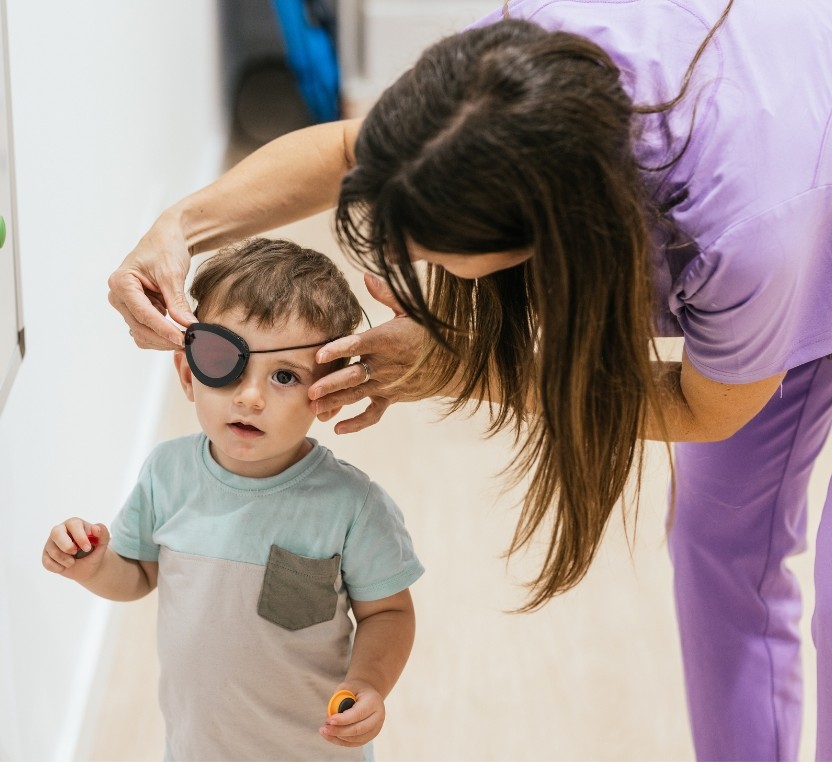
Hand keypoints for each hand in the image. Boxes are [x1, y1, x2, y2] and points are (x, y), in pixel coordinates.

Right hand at [42, 519, 109, 581]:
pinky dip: (59, 568)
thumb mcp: (103, 542)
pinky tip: (65, 566)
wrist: (88, 565)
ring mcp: (50, 543)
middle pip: (56, 532)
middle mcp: (60, 530)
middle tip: (75, 553)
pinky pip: (47, 563)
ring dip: (66, 560)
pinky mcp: (45, 555)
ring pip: (53, 551)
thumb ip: (103, 533)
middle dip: (66, 546)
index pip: (73, 524)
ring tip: (74, 561)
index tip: (87, 548)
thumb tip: (96, 529)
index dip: (80, 537)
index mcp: (74, 524)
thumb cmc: (94, 550)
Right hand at [107, 210, 196, 349]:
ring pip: (142, 333)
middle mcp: (118, 296)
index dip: (164, 330)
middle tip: (189, 344)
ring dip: (163, 341)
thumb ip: (177, 301)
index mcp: (121, 282)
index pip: (143, 314)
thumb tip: (188, 326)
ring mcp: (125, 305)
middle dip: (164, 339)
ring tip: (187, 339)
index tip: (183, 339)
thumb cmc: (166, 249)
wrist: (166, 239)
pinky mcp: (136, 310)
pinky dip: (162, 335)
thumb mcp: (172, 273)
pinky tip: (179, 333)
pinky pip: (146, 330)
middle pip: (140, 328)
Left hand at [309, 273, 429, 433]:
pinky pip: (373, 414)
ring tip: (315, 409)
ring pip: (358, 396)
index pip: (360, 344)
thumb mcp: (410, 309)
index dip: (340, 349)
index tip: (319, 354)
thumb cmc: (425, 332)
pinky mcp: (391, 398)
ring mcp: (387, 384)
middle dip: (332, 385)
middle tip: (310, 390)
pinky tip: (338, 428)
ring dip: (336, 403)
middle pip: (355, 376)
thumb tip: (366, 276)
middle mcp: (385, 364)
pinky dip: (357, 424)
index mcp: (386, 340)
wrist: (452, 361)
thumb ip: (387, 294)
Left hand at [319, 682, 384, 747]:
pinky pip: (354, 743)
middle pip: (358, 729)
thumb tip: (329, 715)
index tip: (329, 720)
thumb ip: (339, 698)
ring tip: (324, 730)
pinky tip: (331, 735)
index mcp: (374, 702)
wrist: (368, 695)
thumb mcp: (348, 686)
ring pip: (355, 739)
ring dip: (338, 737)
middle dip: (339, 731)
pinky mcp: (370, 737)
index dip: (343, 719)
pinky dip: (341, 741)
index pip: (358, 714)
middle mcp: (378, 717)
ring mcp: (375, 729)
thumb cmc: (356, 690)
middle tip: (323, 728)